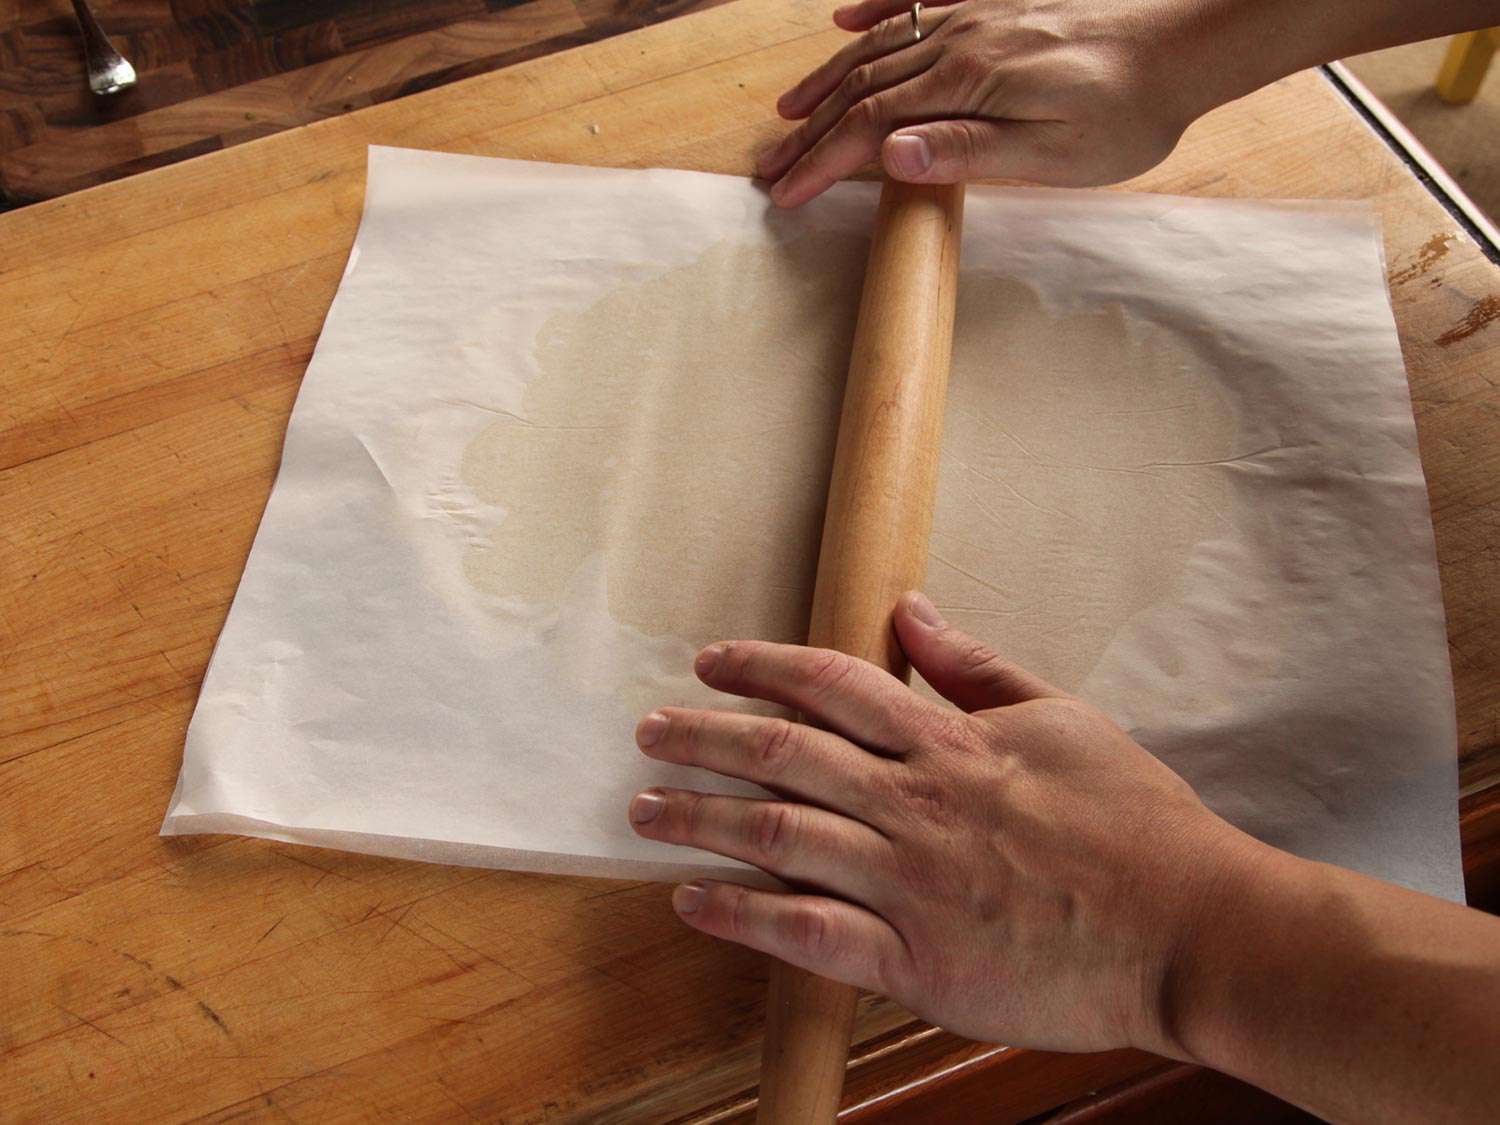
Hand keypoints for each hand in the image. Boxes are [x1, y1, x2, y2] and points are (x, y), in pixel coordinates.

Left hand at [627, 591, 1266, 1054]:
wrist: (1189, 931)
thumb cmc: (1136, 824)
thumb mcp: (1062, 718)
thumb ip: (977, 667)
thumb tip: (912, 611)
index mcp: (950, 743)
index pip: (831, 685)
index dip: (759, 667)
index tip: (709, 662)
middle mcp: (915, 803)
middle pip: (784, 753)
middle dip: (703, 736)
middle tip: (648, 730)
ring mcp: (910, 883)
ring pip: (779, 835)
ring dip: (700, 817)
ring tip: (644, 806)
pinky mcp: (914, 961)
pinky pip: (806, 933)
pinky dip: (741, 914)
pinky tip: (690, 899)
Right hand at [757, 0, 1235, 206]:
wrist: (1184, 47)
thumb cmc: (1127, 114)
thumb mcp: (1054, 153)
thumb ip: (969, 150)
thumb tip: (891, 153)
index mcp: (968, 83)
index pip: (871, 126)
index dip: (823, 162)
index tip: (786, 194)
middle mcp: (960, 40)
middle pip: (863, 88)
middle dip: (811, 132)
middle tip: (770, 167)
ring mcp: (975, 15)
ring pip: (880, 47)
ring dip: (828, 81)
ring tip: (790, 112)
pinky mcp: (995, 5)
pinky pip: (918, 1)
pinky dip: (875, 13)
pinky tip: (846, 22)